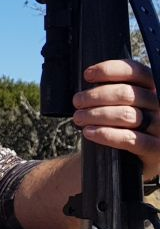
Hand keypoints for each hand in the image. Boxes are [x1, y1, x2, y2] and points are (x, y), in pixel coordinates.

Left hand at [73, 58, 158, 179]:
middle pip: (127, 93)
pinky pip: (130, 139)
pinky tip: (89, 132)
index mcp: (153, 88)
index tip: (87, 75)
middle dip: (95, 95)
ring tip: (78, 118)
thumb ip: (112, 89)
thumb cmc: (122, 124)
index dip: (109, 70)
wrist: (132, 158)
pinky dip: (106, 134)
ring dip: (96, 115)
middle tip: (77, 102)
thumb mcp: (121, 103)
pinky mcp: (156, 149)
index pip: (135, 71)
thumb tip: (89, 77)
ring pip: (126, 115)